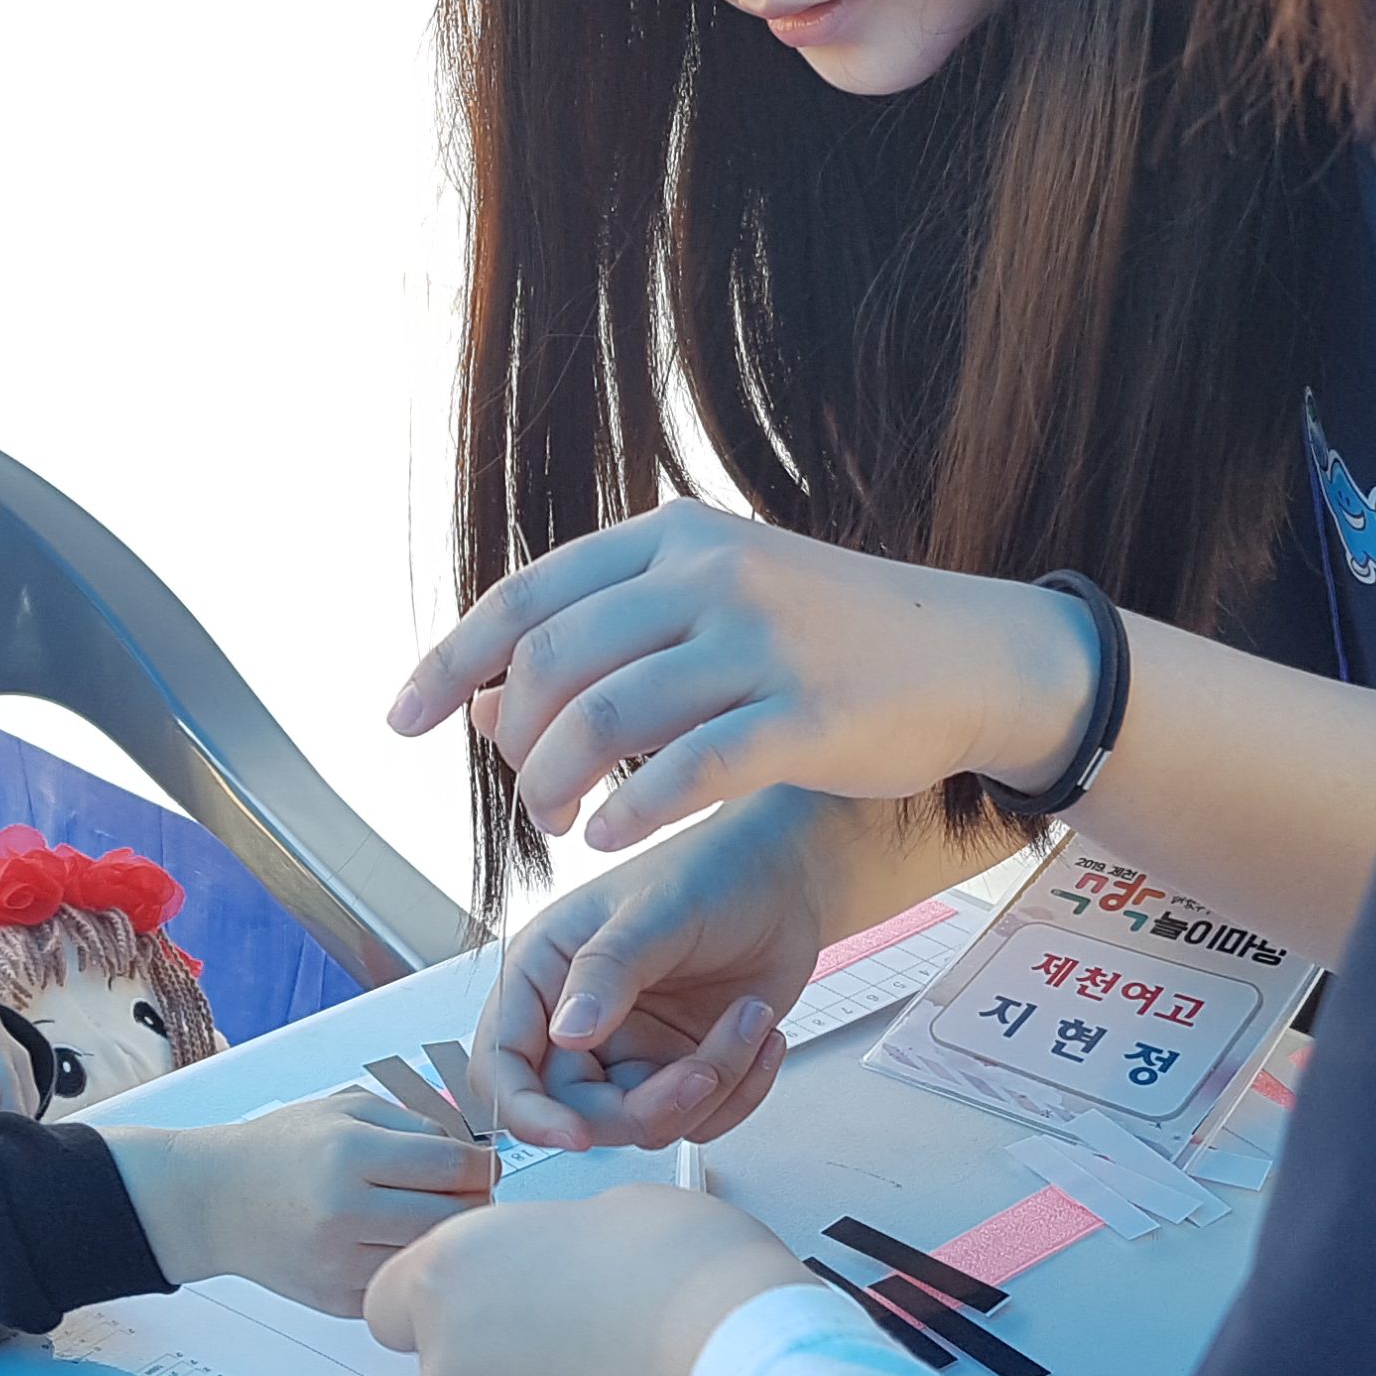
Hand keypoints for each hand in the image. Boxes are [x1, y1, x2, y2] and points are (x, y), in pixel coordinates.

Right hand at [101, 1092, 494, 1315]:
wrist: (214, 1201)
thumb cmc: (281, 1148)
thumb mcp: (345, 1109)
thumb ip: (415, 1122)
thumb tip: (477, 1152)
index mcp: (350, 1154)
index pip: (452, 1167)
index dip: (483, 1165)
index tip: (485, 1164)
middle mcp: (345, 1212)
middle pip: (452, 1219)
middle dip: (472, 1204)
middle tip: (466, 1193)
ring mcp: (339, 1264)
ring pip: (431, 1257)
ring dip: (444, 1238)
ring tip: (430, 1215)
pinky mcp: (336, 1300)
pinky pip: (401, 1284)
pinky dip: (410, 1265)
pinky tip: (395, 1242)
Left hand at [367, 1187, 810, 1375]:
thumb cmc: (698, 1284)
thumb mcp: (623, 1211)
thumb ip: (563, 1243)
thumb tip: (572, 1267)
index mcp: (453, 1280)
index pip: (393, 1300)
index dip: (451, 1295)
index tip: (498, 1291)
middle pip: (461, 1371)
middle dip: (518, 1359)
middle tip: (602, 1339)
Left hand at [386, 498, 1094, 854]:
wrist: (972, 655)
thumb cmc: (827, 639)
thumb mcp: (716, 605)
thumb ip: (607, 643)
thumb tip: (482, 704)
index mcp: (674, 539)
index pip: (527, 596)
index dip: (451, 661)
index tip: (403, 721)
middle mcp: (710, 576)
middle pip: (556, 661)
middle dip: (515, 742)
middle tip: (520, 799)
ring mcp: (760, 643)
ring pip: (605, 717)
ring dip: (555, 783)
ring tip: (557, 825)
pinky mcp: (805, 716)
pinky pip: (686, 769)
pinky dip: (628, 808)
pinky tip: (606, 837)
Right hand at [467, 790, 829, 1151]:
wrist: (787, 877)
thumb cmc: (712, 870)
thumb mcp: (656, 910)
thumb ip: (607, 970)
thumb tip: (566, 1032)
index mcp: (544, 974)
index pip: (502, 1063)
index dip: (527, 1112)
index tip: (574, 1135)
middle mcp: (579, 1021)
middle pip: (580, 1112)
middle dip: (649, 1105)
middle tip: (702, 1072)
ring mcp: (632, 1050)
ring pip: (649, 1122)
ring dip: (712, 1085)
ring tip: (749, 1017)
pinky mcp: (680, 1069)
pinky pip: (699, 1119)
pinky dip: (740, 1089)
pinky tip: (759, 1030)